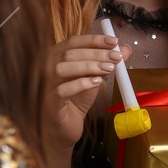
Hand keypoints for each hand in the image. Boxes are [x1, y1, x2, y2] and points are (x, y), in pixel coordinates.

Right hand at [45, 33, 119, 150]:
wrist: (65, 128)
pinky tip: (97, 83)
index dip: (93, 40)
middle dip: (96, 53)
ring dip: (89, 66)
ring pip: (61, 69)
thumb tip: (125, 49)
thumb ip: (106, 62)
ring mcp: (43, 86)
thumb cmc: (75, 100)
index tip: (114, 42)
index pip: (72, 42)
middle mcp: (44, 69)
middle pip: (68, 53)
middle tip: (117, 57)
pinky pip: (61, 90)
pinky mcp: (48, 104)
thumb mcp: (94, 78)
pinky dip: (80, 84)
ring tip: (109, 69)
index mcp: (54, 58)